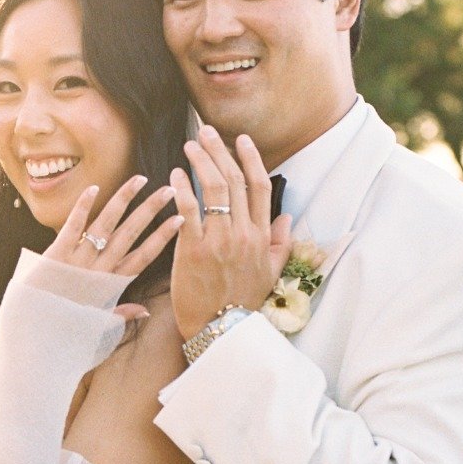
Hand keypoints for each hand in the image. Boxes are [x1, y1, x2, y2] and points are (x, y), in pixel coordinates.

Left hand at [44, 176, 179, 313]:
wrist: (33, 328)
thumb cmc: (65, 322)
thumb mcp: (97, 321)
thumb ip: (122, 314)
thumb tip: (146, 311)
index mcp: (110, 283)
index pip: (144, 256)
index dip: (163, 237)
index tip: (180, 219)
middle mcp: (98, 269)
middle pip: (130, 234)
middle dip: (150, 210)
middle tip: (168, 190)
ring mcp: (78, 260)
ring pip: (106, 224)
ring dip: (124, 200)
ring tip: (139, 180)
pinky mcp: (56, 254)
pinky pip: (72, 226)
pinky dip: (83, 207)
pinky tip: (94, 188)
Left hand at [169, 127, 292, 340]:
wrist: (220, 331)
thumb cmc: (243, 303)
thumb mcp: (270, 273)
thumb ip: (280, 243)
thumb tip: (286, 218)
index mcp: (262, 237)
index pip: (260, 188)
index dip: (251, 159)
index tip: (241, 140)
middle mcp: (243, 234)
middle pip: (234, 180)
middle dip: (220, 151)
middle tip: (205, 132)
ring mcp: (219, 240)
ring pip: (213, 189)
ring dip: (200, 162)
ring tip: (189, 146)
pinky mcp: (194, 250)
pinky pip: (189, 210)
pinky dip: (183, 188)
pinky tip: (176, 175)